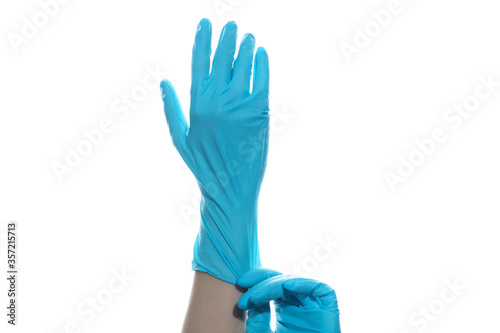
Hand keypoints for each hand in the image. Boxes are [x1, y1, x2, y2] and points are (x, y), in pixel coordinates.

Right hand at [160, 19, 269, 283]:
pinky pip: (262, 80)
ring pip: (244, 66)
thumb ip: (171, 108)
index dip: (202, 39)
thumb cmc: (203, 166)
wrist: (231, 188)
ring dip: (246, 48)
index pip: (199, 62)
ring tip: (248, 37)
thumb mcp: (180, 139)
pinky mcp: (260, 112)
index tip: (206, 23)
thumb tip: (164, 81)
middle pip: (223, 59)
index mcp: (197, 104)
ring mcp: (241, 105)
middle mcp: (218, 100)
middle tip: (232, 25)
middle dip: (227, 38)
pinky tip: (261, 53)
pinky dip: (262, 64)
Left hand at [237, 268, 340, 332]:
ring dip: (273, 285)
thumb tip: (252, 297)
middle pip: (282, 281)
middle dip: (262, 279)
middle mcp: (299, 306)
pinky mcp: (329, 310)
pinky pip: (320, 290)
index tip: (239, 282)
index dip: (256, 280)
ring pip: (295, 283)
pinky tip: (287, 286)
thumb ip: (259, 318)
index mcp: (285, 310)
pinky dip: (303, 284)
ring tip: (254, 297)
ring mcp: (314, 307)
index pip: (271, 285)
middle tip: (243, 285)